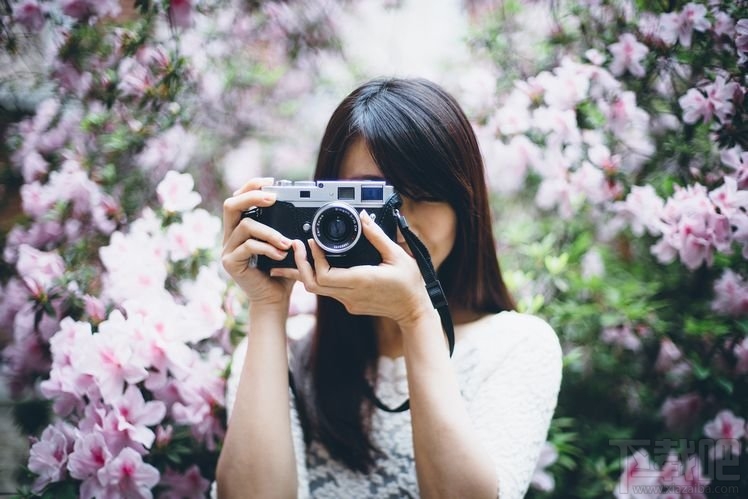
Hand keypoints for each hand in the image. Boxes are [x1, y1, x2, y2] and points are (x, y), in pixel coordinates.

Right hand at [221, 178, 294, 310]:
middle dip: (252, 197)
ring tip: (286, 243)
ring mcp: (227, 249)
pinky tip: (280, 255)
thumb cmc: (281, 271)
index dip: (251, 186)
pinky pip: (248, 246)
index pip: (238, 198)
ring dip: (269, 232)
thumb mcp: (284, 244)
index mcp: (241, 227)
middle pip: (230, 205)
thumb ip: (285, 226)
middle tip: (273, 198)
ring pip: (245, 226)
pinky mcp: (230, 262)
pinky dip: (267, 248)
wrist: (274, 299)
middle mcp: (230, 236)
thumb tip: (299, 206)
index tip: (271, 182)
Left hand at [271, 211, 433, 327]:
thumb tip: (364, 217)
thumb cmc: (409, 284)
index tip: (312, 241)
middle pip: (312, 284)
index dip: (313, 259)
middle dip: (301, 264)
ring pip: (317, 289)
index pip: (324, 275)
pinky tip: (315, 267)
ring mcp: (349, 302)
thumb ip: (378, 236)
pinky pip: (327, 292)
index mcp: (361, 281)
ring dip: (305, 271)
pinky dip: (317, 278)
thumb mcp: (397, 255)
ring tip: (299, 254)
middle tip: (297, 245)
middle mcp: (351, 295)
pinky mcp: (350, 304)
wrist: (413, 310)